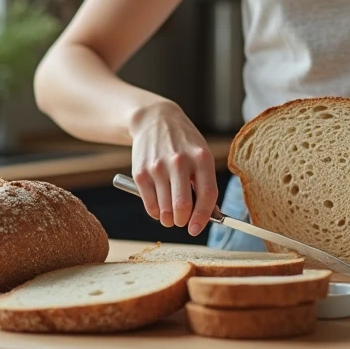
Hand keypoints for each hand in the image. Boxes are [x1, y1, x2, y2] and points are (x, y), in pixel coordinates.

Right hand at [129, 100, 217, 236]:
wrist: (154, 119)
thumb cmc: (183, 142)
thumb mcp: (200, 154)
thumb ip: (205, 183)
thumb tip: (209, 216)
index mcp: (201, 158)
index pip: (207, 195)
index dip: (204, 217)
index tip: (197, 229)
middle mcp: (180, 162)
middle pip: (183, 206)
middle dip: (183, 221)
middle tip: (183, 221)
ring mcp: (158, 167)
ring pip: (165, 210)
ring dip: (169, 220)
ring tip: (172, 214)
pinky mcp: (140, 173)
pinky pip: (150, 207)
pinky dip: (156, 213)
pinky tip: (160, 204)